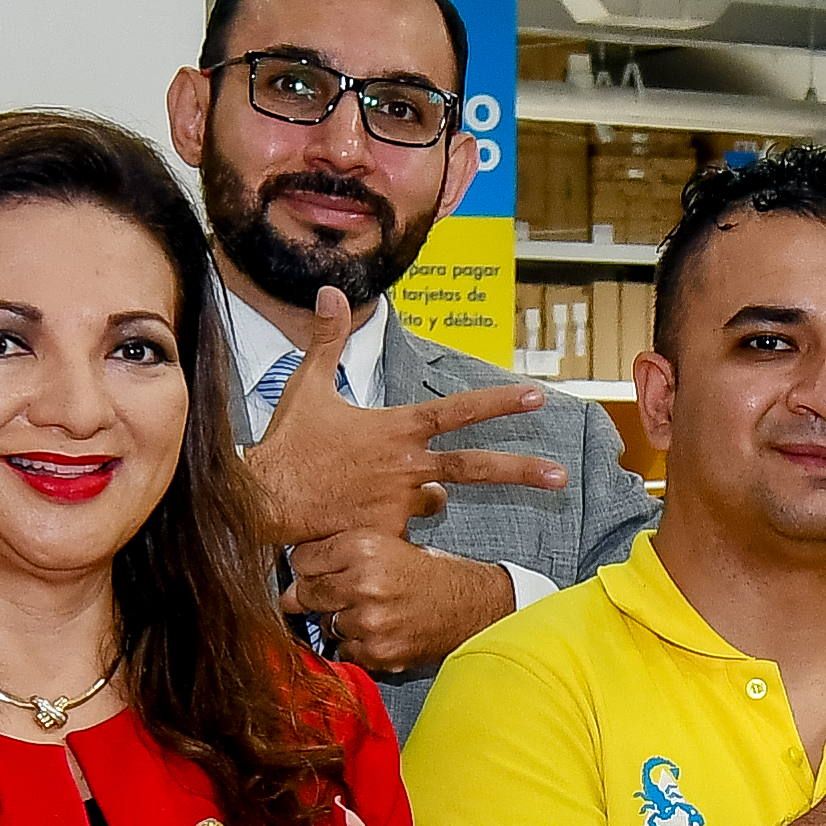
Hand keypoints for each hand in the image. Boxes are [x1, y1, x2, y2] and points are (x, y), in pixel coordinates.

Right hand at [249, 285, 566, 545]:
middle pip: (477, 469)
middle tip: (560, 477)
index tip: (537, 397)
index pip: (460, 410)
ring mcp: (400, 502)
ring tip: (374, 492)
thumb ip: (327, 338)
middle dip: (523, 472)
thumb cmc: (288, 442)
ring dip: (421, 497)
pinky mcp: (387, 534)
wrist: (265, 497)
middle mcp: (408, 464)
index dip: (500, 402)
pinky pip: (407, 531)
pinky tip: (359, 519)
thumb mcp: (308, 384)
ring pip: (433, 500)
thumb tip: (330, 291)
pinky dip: (394, 525)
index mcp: (397, 427)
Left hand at [288, 530, 516, 673]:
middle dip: (320, 595)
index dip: (312, 565)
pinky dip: (358, 645)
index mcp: (365, 546)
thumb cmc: (430, 574)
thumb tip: (286, 592)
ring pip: (326, 623)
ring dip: (340, 621)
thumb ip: (338, 557)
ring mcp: (370, 621)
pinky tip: (381, 630)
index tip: (322, 569)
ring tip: (373, 610)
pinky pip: (346, 651)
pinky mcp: (378, 651)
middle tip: (347, 593)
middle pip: (308, 593)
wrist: (473, 606)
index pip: (303, 558)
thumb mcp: (388, 545)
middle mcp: (364, 582)